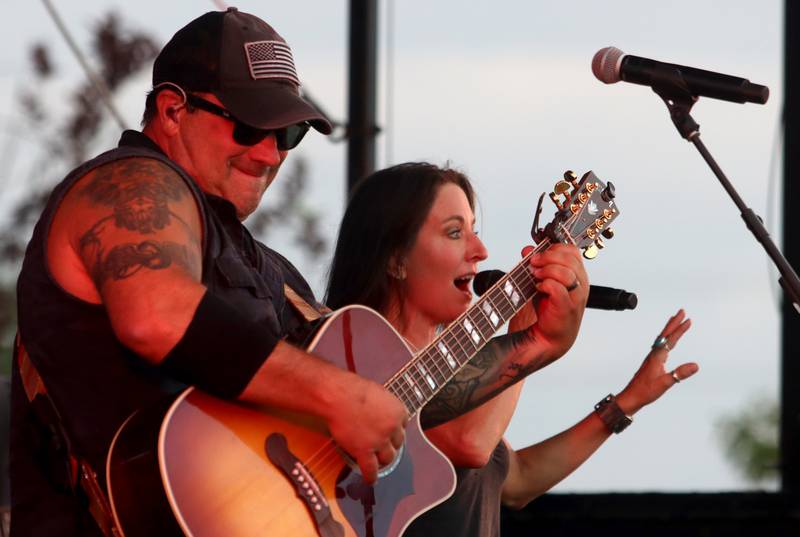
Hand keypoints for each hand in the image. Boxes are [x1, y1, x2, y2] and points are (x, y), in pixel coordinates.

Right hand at [324, 376, 407, 483]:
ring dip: (383, 459)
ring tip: (377, 461)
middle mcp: (392, 427)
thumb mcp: (378, 393)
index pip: (403, 426)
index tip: (390, 433)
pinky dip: (371, 476)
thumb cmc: (353, 390)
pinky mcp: (364, 451)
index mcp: (398, 411)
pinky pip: (370, 469)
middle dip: (390, 444)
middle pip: (397, 443)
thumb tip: (383, 413)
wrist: (338, 396)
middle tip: (382, 446)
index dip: (394, 430)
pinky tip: (370, 479)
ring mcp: (379, 441)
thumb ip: (384, 406)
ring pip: (388, 458)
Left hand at [525, 243, 588, 359]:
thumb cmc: (548, 309)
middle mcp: (581, 283)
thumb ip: (536, 264)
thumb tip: (527, 249)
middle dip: (547, 257)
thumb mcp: (541, 281)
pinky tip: (538, 288)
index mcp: (578, 274)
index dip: (554, 249)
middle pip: (570, 258)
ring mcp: (576, 296)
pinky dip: (546, 284)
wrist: (548, 336)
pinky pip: (558, 288)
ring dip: (547, 270)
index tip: (537, 255)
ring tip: (535, 275)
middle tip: (533, 263)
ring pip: (566, 272)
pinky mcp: (567, 307)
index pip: (572, 251)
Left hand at [616, 309, 699, 414]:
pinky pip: (660, 345)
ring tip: (675, 320)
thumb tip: (695, 365)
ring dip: (669, 328)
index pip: (671, 339)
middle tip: (682, 311)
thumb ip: (680, 374)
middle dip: (674, 322)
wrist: (632, 396)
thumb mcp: (665, 383)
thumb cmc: (646, 391)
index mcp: (657, 357)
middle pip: (665, 334)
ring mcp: (652, 357)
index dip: (680, 329)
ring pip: (662, 338)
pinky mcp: (651, 362)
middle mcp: (654, 354)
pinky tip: (667, 340)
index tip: (688, 320)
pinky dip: (666, 338)